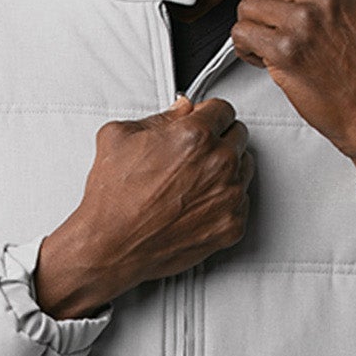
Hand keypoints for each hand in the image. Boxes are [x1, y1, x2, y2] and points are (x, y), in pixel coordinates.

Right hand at [34, 95, 253, 314]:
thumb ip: (161, 116)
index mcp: (196, 136)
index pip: (223, 109)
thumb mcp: (120, 136)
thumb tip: (182, 109)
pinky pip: (242, 201)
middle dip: (218, 138)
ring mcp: (229, 196)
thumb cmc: (113, 197)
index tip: (202, 121)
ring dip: (226, 168)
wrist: (111, 245)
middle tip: (194, 153)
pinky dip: (225, 199)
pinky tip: (198, 202)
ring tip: (194, 180)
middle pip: (238, 135)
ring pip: (244, 167)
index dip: (208, 114)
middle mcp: (219, 164)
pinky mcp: (232, 224)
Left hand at [230, 0, 355, 197]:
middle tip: (274, 27)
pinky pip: (242, 33)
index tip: (287, 3)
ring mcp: (305, 21)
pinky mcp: (285, 50)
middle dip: (265, 4)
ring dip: (253, 27)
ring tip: (268, 46)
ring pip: (248, 6)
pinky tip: (263, 59)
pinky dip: (245, 49)